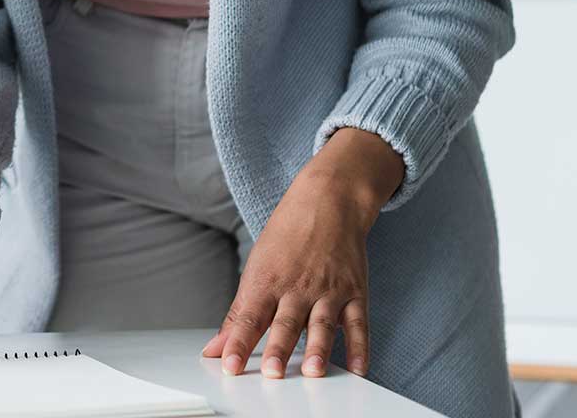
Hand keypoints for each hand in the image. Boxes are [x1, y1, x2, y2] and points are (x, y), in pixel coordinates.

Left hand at [203, 128, 404, 378]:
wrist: (328, 202)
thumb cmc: (286, 238)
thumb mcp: (256, 268)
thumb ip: (240, 313)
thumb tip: (217, 348)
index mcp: (266, 280)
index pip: (248, 317)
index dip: (238, 343)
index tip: (228, 365)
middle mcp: (296, 286)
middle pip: (285, 323)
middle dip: (278, 349)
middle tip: (272, 373)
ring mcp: (328, 290)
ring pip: (322, 324)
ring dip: (317, 349)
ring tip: (312, 371)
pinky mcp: (354, 292)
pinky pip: (358, 324)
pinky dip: (359, 347)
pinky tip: (357, 368)